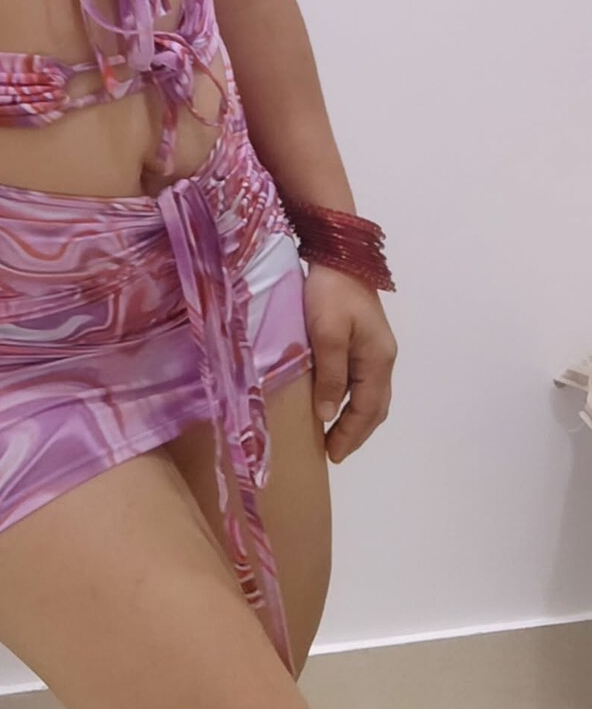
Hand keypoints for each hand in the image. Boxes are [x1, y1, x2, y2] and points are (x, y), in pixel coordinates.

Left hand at [302, 263, 397, 464]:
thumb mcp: (326, 334)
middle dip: (356, 432)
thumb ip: (329, 375)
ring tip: (333, 436)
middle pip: (375, 406)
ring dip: (355, 417)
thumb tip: (328, 415)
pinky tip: (334, 403)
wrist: (337, 253)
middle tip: (334, 453)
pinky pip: (361, 380)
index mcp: (378, 359)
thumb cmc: (329, 293)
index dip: (351, 434)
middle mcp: (383, 357)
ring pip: (370, 395)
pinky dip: (351, 399)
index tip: (332, 455)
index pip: (368, 409)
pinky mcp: (364, 339)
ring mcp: (376, 348)